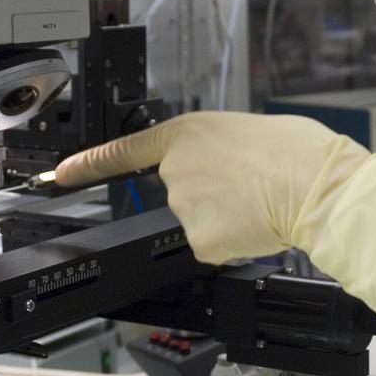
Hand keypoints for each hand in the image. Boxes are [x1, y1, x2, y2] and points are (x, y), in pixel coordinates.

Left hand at [56, 111, 370, 262]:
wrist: (313, 185)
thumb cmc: (294, 151)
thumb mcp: (246, 129)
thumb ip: (215, 148)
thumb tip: (222, 166)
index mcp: (184, 134)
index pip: (123, 152)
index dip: (89, 164)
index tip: (63, 175)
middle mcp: (174, 170)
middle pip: (181, 192)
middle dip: (210, 195)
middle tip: (247, 186)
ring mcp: (183, 207)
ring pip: (199, 220)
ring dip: (225, 217)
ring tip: (259, 200)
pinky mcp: (198, 240)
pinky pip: (212, 245)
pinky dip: (233, 241)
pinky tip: (255, 224)